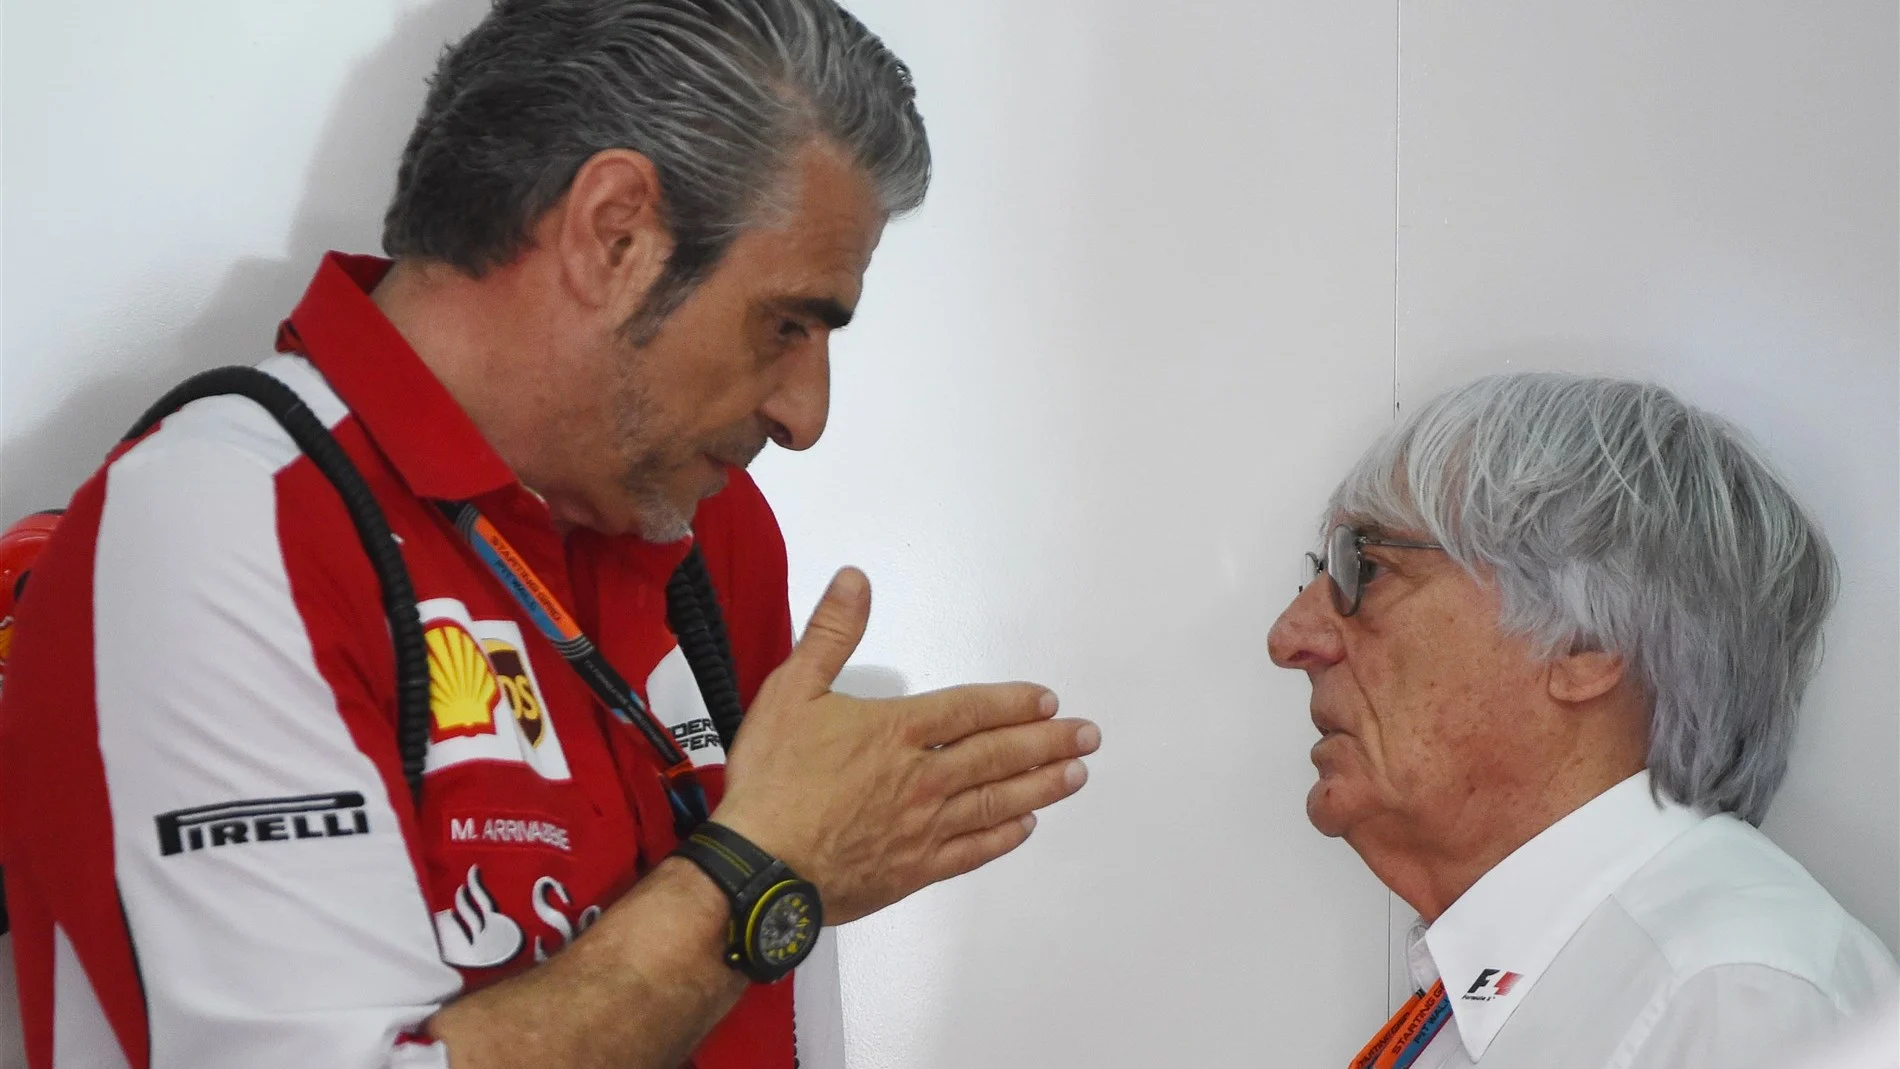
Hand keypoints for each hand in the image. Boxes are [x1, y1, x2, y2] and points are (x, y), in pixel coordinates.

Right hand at [713, 567, 1098, 923]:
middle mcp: (923, 777)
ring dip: (1041, 786)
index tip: (1049, 702)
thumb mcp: (791, 691)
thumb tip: (856, 580)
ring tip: (1077, 775)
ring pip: (996, 801)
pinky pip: (972, 850)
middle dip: (1047, 742)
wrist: (761, 866)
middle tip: (1088, 735)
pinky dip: (1002, 837)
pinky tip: (1025, 826)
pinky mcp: (914, 870)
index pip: (970, 710)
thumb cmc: (772, 780)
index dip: (1013, 704)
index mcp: (897, 731)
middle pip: (998, 754)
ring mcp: (923, 826)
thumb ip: (830, 634)